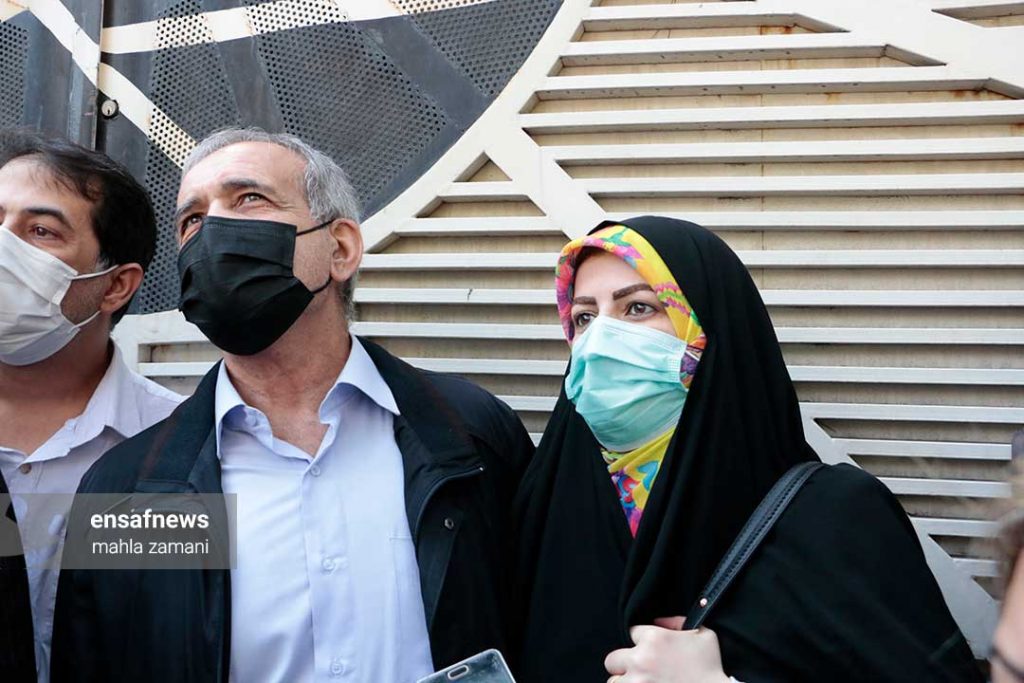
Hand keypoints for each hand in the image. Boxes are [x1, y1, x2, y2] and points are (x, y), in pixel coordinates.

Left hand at [604, 616, 729, 682]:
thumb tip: (657, 621)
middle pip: (613, 659)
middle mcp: (640, 659)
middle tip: (640, 671)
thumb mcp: (703, 634)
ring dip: (625, 682)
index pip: (632, 632)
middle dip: (625, 665)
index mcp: (654, 638)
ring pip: (613, 681)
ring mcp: (637, 682)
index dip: (642, 641)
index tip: (651, 651)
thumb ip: (677, 622)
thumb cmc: (711, 668)